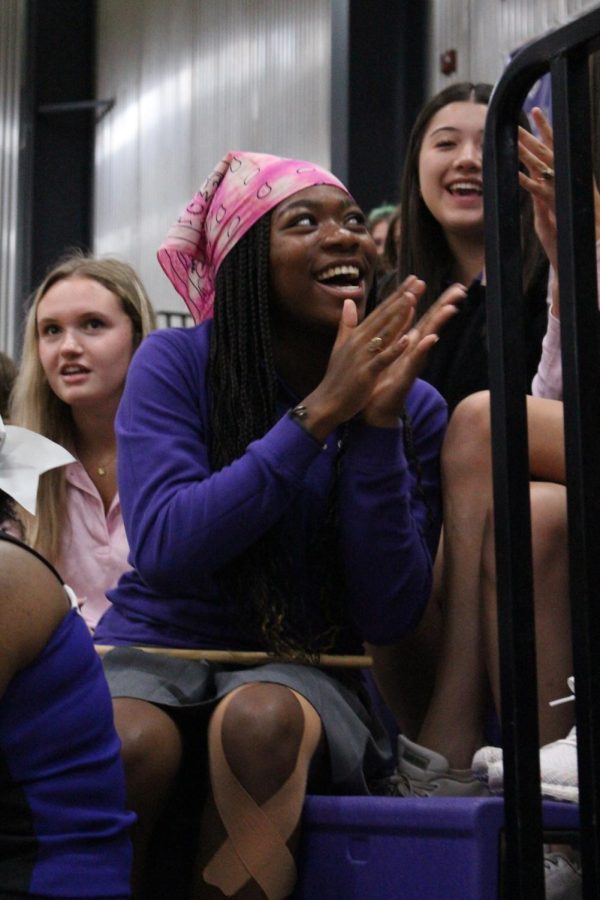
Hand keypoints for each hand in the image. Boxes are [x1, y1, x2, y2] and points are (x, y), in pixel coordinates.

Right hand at [297, 277, 424, 440]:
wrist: (326, 402)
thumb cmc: (336, 378)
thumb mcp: (340, 347)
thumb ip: (346, 324)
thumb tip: (348, 302)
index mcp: (356, 335)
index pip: (380, 311)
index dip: (396, 295)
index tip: (411, 280)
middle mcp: (359, 341)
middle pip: (384, 317)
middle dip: (401, 298)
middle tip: (418, 281)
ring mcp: (362, 356)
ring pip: (384, 333)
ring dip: (398, 316)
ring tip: (413, 299)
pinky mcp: (365, 373)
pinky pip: (382, 359)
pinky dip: (394, 349)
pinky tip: (407, 339)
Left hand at [363, 283, 465, 426]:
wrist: (372, 409)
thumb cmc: (378, 379)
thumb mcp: (382, 349)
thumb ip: (390, 328)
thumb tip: (399, 309)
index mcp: (405, 342)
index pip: (420, 316)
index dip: (428, 299)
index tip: (441, 282)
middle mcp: (412, 351)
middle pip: (430, 324)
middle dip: (444, 306)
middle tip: (459, 289)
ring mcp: (411, 363)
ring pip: (427, 339)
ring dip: (438, 324)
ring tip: (451, 308)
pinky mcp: (406, 377)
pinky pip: (415, 361)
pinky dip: (422, 349)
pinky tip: (430, 338)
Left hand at [519, 107, 599, 317]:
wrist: (583, 248)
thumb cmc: (567, 231)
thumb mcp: (553, 207)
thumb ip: (544, 192)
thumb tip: (533, 176)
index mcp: (566, 176)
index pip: (554, 147)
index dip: (545, 129)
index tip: (536, 111)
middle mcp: (564, 179)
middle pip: (545, 153)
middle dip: (531, 136)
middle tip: (517, 121)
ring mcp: (559, 191)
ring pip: (542, 168)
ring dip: (527, 153)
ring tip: (514, 138)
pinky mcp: (555, 206)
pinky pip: (539, 192)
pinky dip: (528, 183)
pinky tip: (517, 174)